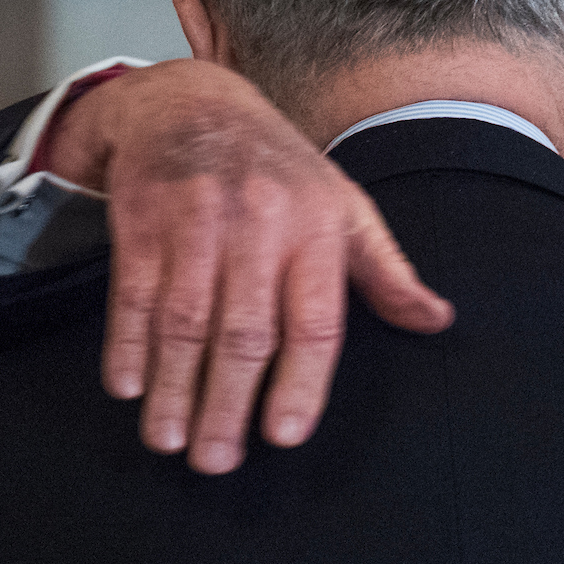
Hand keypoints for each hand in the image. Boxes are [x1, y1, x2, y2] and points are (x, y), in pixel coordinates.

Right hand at [45, 59, 453, 473]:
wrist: (192, 102)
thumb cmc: (281, 171)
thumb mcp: (346, 208)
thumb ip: (387, 273)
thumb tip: (437, 321)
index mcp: (317, 230)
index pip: (314, 321)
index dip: (301, 382)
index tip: (284, 434)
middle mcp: (258, 226)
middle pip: (243, 332)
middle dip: (227, 404)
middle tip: (217, 461)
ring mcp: (195, 221)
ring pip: (184, 321)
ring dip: (172, 388)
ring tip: (169, 441)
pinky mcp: (141, 218)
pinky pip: (132, 293)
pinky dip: (126, 344)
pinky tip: (126, 387)